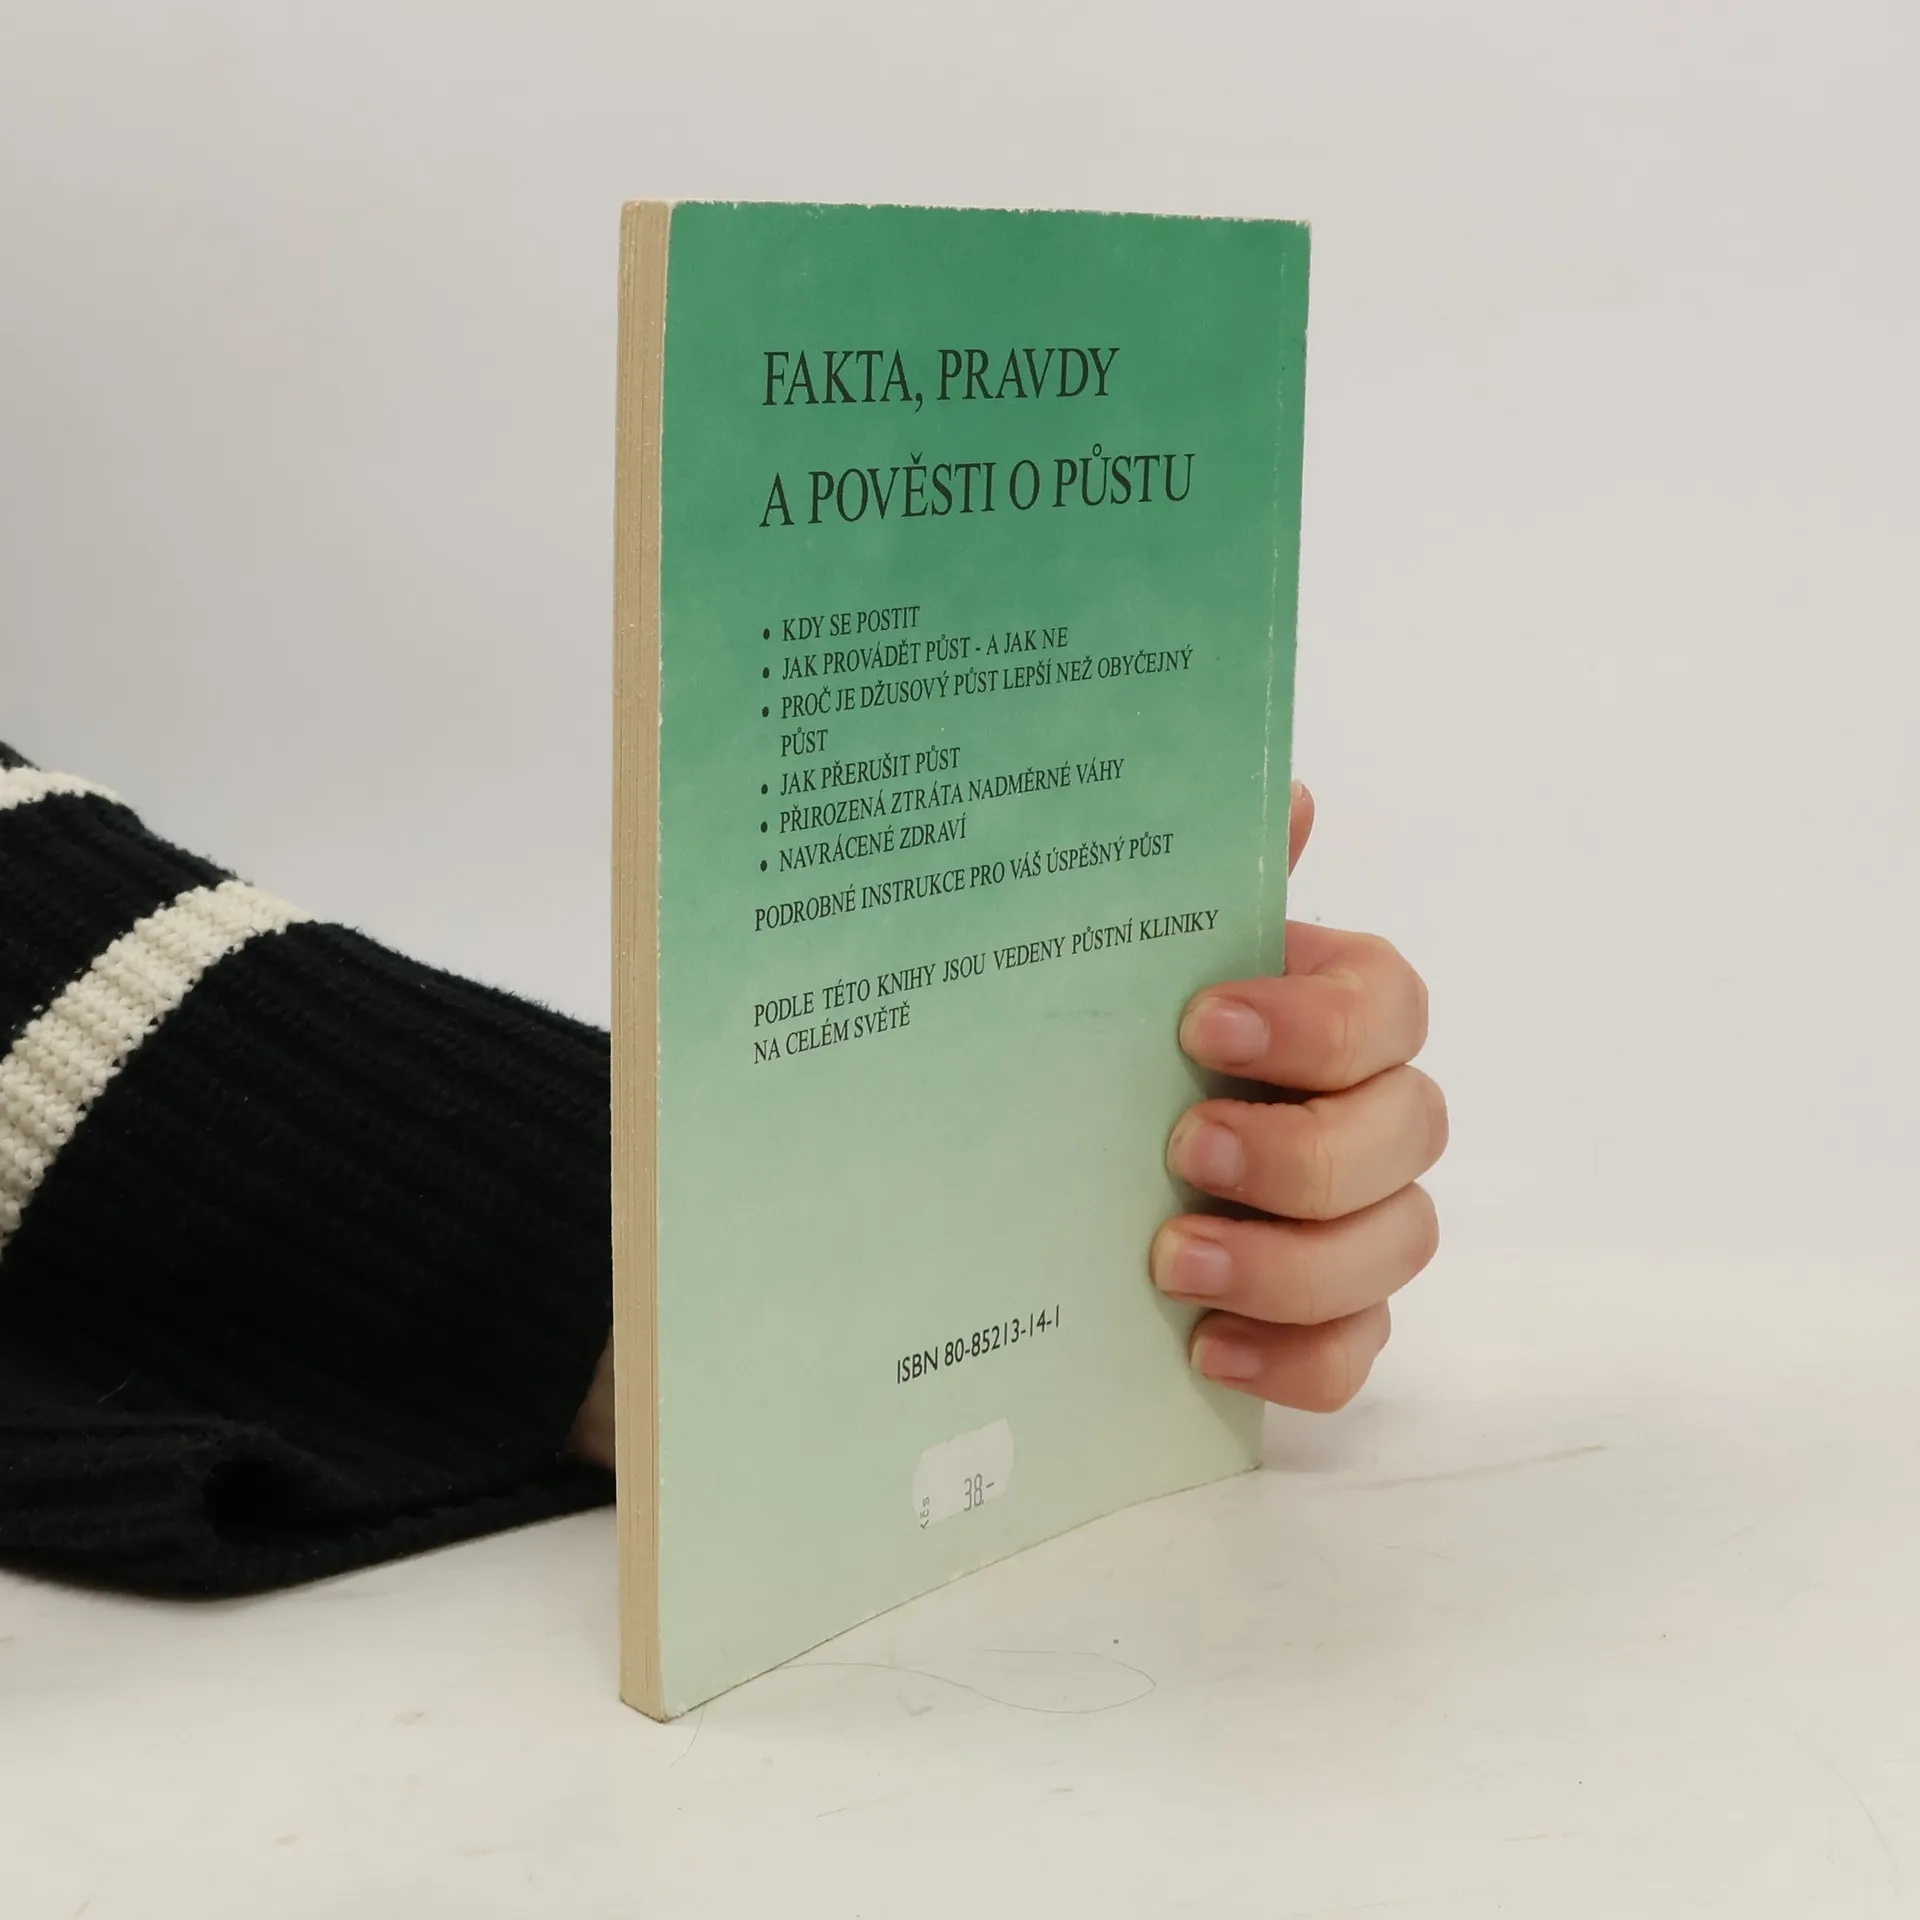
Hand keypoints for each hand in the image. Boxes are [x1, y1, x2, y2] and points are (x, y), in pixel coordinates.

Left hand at [1153, 782, 1444, 1409]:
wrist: (1093, 1149)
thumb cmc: (1144, 1039)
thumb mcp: (1155, 955)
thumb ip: (1218, 884)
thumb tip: (1290, 796)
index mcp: (1342, 1013)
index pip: (1389, 1007)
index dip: (1316, 1022)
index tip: (1202, 1025)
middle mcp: (1376, 1114)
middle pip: (1408, 1135)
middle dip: (1301, 1151)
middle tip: (1185, 1148)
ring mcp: (1365, 1221)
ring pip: (1397, 1250)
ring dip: (1290, 1263)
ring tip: (1172, 1261)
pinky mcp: (1332, 1317)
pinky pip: (1356, 1357)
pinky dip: (1292, 1360)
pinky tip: (1203, 1346)